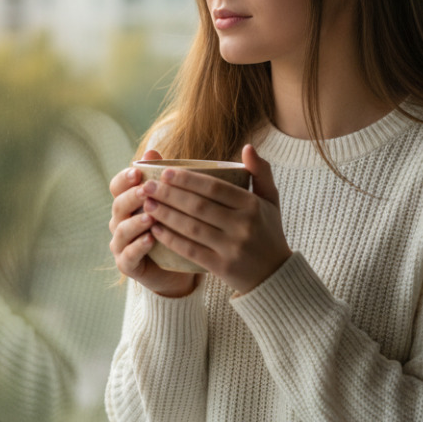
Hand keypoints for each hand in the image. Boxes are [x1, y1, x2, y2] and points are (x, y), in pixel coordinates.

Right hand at [108, 149, 199, 296]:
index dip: (125, 178)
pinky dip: (138, 247)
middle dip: (131, 196)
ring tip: (151, 217)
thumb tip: (152, 150)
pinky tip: (150, 240)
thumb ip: (161, 179)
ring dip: (135, 222)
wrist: (179, 268)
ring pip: (121, 230)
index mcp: (128, 203)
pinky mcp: (127, 265)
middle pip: (118, 205)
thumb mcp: (171, 202)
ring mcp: (121, 244)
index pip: (118, 186)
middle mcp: (120, 221)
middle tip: (146, 190)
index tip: (139, 171)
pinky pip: (128, 255)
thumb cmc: (174, 229)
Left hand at [141, 145, 290, 295]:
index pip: (214, 188)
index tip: (165, 172)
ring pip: (191, 228)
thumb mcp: (270, 200)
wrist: (275, 275)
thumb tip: (247, 146)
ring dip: (165, 215)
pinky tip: (155, 229)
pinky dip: (171, 239)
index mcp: (252, 205)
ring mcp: (232, 247)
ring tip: (147, 204)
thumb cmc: (267, 232)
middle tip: (148, 186)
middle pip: (198, 206)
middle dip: (169, 195)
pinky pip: (191, 250)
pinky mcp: (222, 267)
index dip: (187, 179)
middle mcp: (242, 225)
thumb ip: (260, 172)